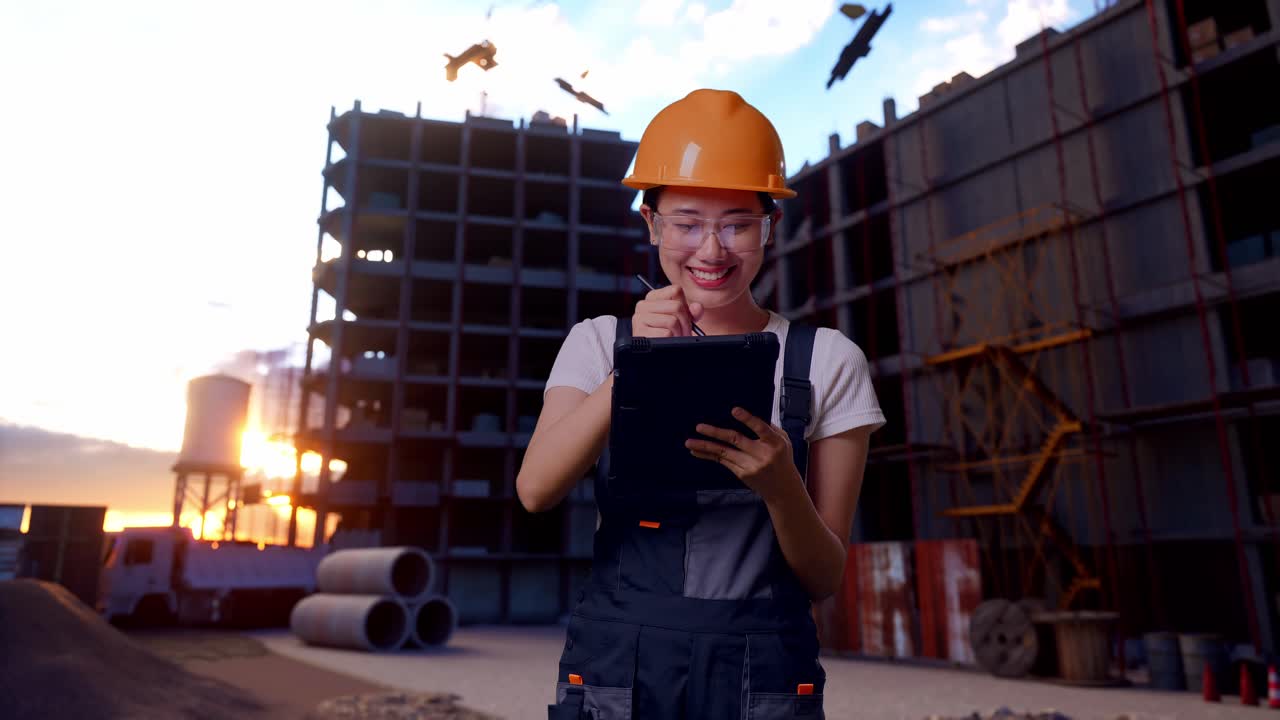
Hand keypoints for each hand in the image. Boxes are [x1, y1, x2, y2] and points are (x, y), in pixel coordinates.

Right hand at [632, 284, 703, 337]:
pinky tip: (667, 342)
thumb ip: (691, 312)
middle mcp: (643, 305)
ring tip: (676, 337)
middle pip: (676, 306)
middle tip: (684, 331)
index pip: (676, 290)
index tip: (684, 317)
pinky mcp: (640, 332)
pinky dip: (671, 340)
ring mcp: (639, 318)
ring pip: (672, 321)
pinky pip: (666, 333)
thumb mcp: (682, 320)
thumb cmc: (669, 334)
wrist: (657, 352)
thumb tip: (697, 307)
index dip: (685, 305)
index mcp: (653, 297)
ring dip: (679, 333)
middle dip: (685, 322)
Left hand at [686, 406, 801, 502]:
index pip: (760, 428)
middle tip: (699, 427)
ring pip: (724, 452)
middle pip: (735, 440)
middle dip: (715, 433)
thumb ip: (770, 429)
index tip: (734, 410)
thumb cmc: (783, 460)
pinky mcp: (742, 474)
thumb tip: (751, 416)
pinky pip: (722, 462)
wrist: (783, 489)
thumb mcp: (784, 441)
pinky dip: (708, 456)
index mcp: (774, 443)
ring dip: (705, 446)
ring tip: (689, 442)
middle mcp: (762, 454)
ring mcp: (750, 465)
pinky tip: (697, 451)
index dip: (747, 419)